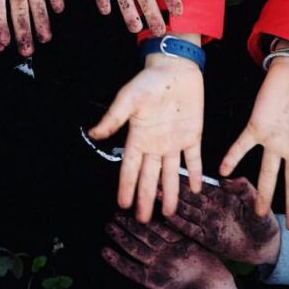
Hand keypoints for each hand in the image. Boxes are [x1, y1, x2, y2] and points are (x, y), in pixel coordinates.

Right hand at [89, 54, 203, 221]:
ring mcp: (174, 141)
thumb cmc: (149, 80)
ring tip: (169, 213)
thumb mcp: (128, 98)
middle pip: (149, 177)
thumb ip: (113, 117)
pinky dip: (194, 174)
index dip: (125, 187)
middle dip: (145, 198)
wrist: (175, 67)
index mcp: (138, 136)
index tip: (121, 205)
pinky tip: (195, 189)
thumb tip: (94, 133)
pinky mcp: (192, 135)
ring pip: (170, 174)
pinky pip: (192, 159)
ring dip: (170, 193)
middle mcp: (155, 143)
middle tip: (143, 220)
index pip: (130, 168)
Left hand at [102, 215, 243, 288]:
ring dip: (134, 224)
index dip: (117, 260)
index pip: (130, 268)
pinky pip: (168, 228)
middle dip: (122, 235)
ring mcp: (170, 251)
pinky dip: (157, 220)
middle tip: (108, 224)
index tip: (104, 251)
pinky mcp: (183, 242)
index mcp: (153, 280)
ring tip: (120, 213)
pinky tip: (146, 209)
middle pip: (136, 247)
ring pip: (148, 234)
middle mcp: (158, 263)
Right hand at [164, 177, 280, 265]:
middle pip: (187, 195)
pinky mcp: (207, 238)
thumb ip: (244, 190)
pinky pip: (190, 229)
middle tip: (155, 177)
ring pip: (185, 211)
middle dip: (172, 187)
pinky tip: (167, 218)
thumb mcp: (256, 203)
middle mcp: (209, 207)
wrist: (266, 248)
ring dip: (171, 203)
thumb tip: (227, 179)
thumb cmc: (263, 222)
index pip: (199, 184)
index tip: (172, 167)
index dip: (186, 177)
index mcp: (220, 195)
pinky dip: (179, 224)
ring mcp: (207, 222)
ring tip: (155, 195)